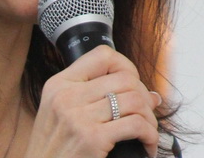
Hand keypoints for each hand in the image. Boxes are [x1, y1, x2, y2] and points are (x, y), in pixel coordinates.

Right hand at [24, 45, 161, 157]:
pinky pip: (136, 125)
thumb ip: (96, 99)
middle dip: (143, 97)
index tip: (133, 85)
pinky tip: (146, 145)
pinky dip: (150, 135)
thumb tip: (149, 95)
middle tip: (145, 115)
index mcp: (58, 85)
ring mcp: (78, 117)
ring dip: (149, 118)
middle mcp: (67, 96)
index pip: (102, 55)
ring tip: (147, 132)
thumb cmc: (53, 152)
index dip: (127, 67)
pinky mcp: (92, 138)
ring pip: (135, 100)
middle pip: (125, 78)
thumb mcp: (61, 115)